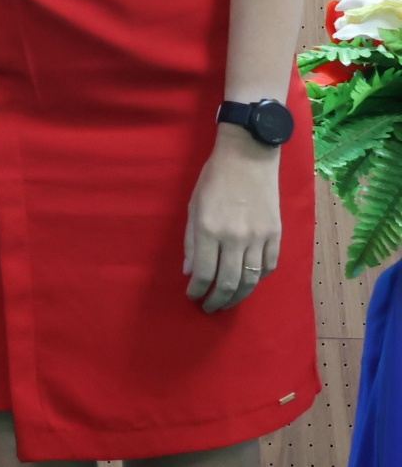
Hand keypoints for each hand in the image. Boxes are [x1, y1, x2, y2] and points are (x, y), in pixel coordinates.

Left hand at [185, 124, 282, 313]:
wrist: (248, 158)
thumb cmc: (214, 180)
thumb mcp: (193, 207)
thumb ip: (191, 242)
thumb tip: (190, 272)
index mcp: (210, 230)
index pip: (204, 273)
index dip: (197, 291)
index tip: (192, 296)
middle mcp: (235, 238)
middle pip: (228, 283)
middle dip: (218, 301)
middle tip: (210, 308)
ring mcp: (259, 238)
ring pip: (251, 281)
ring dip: (238, 296)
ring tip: (227, 302)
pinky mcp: (276, 235)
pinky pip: (268, 267)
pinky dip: (258, 279)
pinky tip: (248, 282)